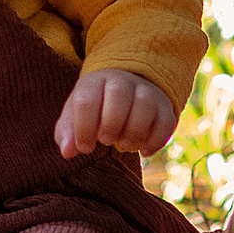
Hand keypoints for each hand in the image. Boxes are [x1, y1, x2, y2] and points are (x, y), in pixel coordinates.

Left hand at [55, 68, 178, 158]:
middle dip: (110, 124)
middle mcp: (121, 81)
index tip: (84, 147)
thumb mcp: (75, 115)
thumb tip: (68, 151)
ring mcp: (146, 92)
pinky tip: (143, 150)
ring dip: (134, 130)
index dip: (83, 128)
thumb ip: (67, 132)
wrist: (128, 90)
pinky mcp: (164, 108)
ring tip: (124, 145)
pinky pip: (166, 121)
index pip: (86, 100)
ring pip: (145, 104)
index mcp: (94, 82)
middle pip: (118, 94)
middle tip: (106, 141)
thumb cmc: (95, 108)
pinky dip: (155, 140)